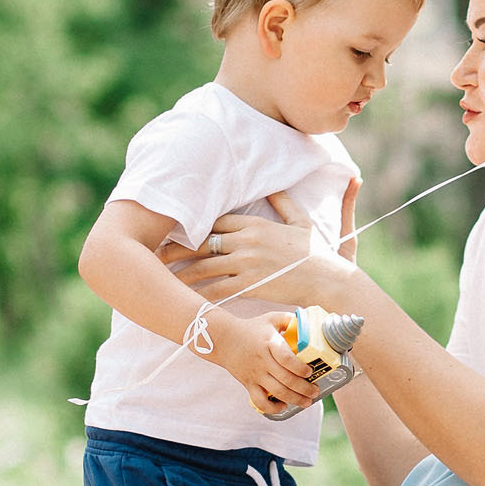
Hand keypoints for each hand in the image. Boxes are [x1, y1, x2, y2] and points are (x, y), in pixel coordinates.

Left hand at [174, 190, 360, 309]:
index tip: (176, 231)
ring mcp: (247, 262)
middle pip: (202, 242)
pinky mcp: (250, 284)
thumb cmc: (318, 254)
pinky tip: (185, 298)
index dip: (194, 227)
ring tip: (162, 278)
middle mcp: (247, 240)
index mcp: (256, 224)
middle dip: (177, 249)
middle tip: (155, 254)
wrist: (329, 280)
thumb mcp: (302, 223)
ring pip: (205, 266)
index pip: (216, 221)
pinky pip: (217, 289)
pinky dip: (199, 294)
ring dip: (181, 272)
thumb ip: (285, 203)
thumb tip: (275, 186)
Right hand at [205, 311, 321, 415]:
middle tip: (315, 391)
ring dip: (295, 399)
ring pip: (277, 392)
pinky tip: (283, 406)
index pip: (286, 358)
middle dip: (304, 388)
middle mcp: (263, 361)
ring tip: (307, 402)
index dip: (300, 368)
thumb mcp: (270, 319)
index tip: (310, 371)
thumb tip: (308, 324)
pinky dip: (272, 408)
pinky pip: (259, 401)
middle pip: (286, 379)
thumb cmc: (251, 328)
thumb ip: (289, 320)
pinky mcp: (248, 384)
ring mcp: (255, 374)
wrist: (223, 339)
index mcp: (270, 343)